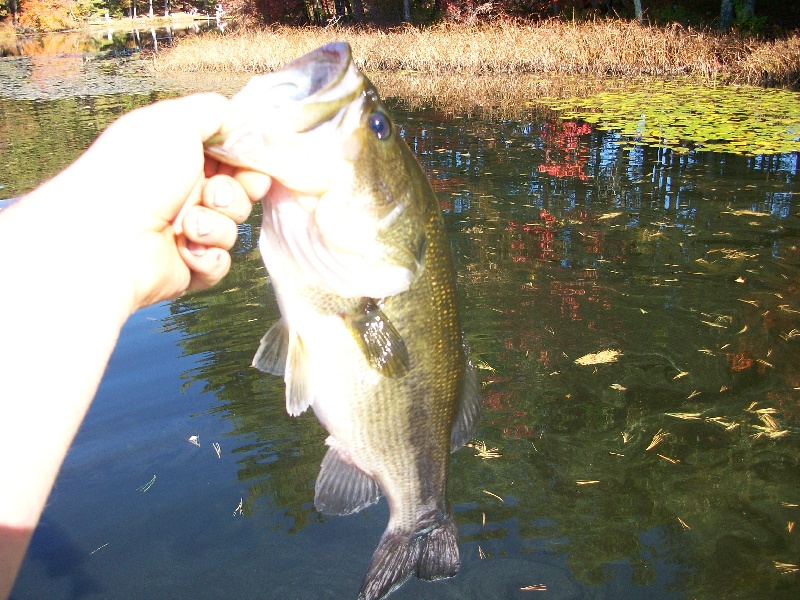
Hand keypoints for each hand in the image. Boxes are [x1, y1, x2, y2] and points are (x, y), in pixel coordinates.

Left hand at [28, 92, 270, 312]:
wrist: (106, 239)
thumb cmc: (134, 175)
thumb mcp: (174, 122)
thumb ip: (213, 111)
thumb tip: (239, 119)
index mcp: (176, 157)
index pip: (230, 158)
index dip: (247, 163)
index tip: (249, 166)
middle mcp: (180, 192)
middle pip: (238, 193)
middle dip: (233, 194)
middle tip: (212, 194)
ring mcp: (183, 231)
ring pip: (232, 229)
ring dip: (216, 226)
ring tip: (187, 226)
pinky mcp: (187, 266)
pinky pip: (220, 263)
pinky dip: (208, 256)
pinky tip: (185, 250)